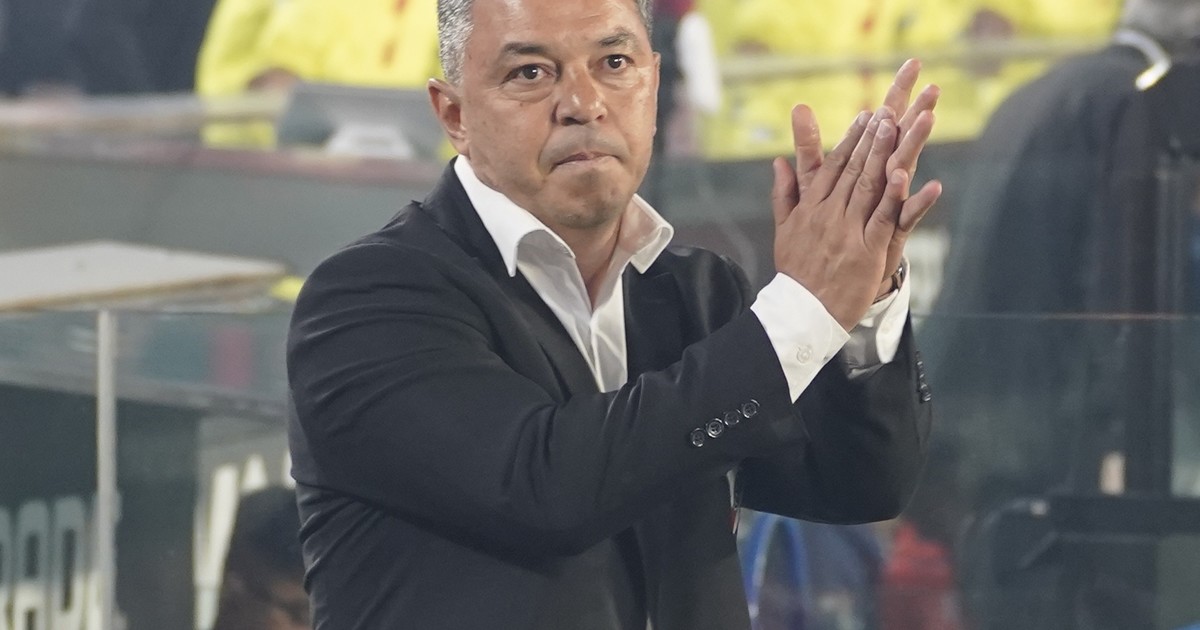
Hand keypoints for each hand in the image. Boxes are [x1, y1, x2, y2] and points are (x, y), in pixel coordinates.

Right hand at [770, 60, 941, 328]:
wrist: (801, 311)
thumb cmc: (796, 271)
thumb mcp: (784, 228)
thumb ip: (784, 193)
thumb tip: (778, 162)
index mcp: (812, 206)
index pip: (834, 164)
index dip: (852, 138)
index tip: (867, 114)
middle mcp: (829, 212)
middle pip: (855, 167)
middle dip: (873, 135)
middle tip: (891, 107)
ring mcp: (847, 230)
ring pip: (871, 184)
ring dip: (887, 153)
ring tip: (901, 126)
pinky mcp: (866, 251)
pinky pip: (885, 219)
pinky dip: (899, 198)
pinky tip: (909, 177)